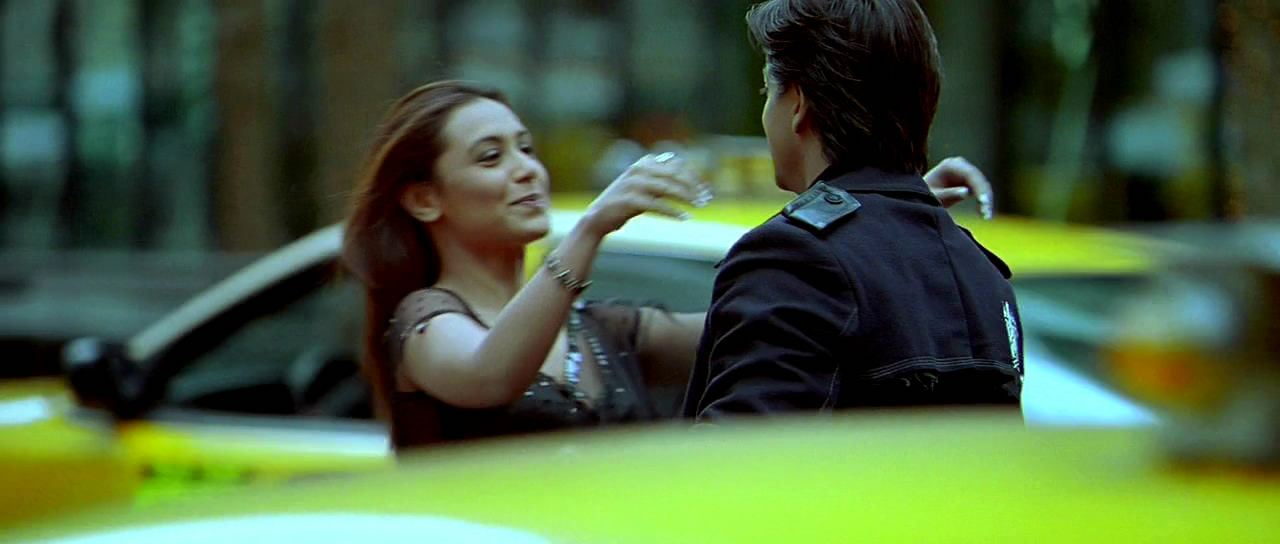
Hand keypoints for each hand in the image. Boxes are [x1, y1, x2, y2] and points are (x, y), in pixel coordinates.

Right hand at [580, 152, 711, 236]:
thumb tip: (689, 179)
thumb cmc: (624, 203)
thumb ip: (662, 180)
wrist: (597, 217)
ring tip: (700, 206)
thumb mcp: (644, 187)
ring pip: (668, 188)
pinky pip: (658, 205)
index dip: (693, 177)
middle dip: (693, 187)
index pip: (676, 165)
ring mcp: (634, 183)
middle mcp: (639, 169)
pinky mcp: (630, 200)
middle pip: (675, 174)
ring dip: (687, 198)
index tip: (706, 189)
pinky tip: (684, 217)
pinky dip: (673, 211)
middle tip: (706, 199)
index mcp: (644, 162)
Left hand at [925, 156, 993, 219]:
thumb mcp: (932, 196)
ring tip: (986, 216)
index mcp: (950, 165)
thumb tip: (967, 191)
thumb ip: (948, 194)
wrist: (917, 196)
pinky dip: (983, 202)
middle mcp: (960, 165)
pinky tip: (984, 214)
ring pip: (982, 185)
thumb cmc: (921, 196)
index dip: (979, 187)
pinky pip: (980, 191)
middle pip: (979, 179)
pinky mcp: (968, 181)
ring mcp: (965, 172)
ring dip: (986, 201)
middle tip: (986, 213)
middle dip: (985, 196)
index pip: (970, 173)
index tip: (984, 201)